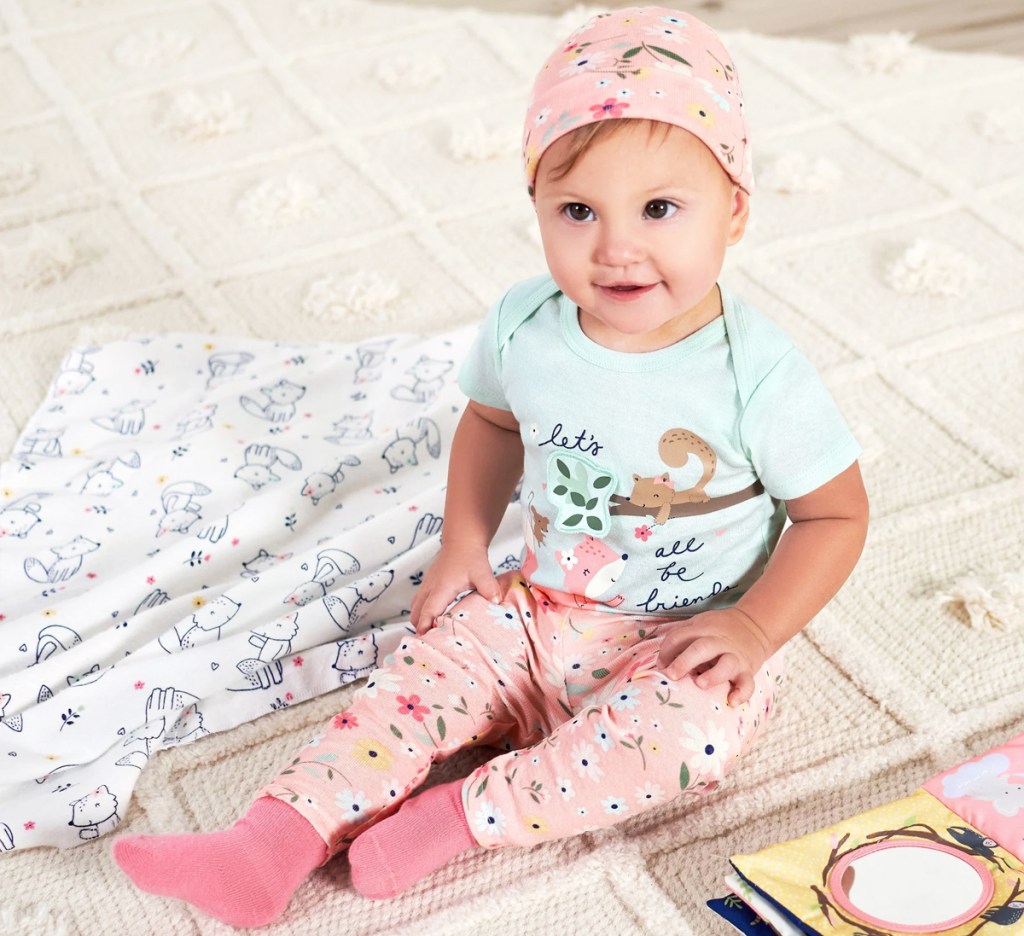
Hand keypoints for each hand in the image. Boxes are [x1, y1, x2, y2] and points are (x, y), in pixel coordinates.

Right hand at [409, 539, 501, 634]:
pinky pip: (418, 602)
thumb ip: (489, 587)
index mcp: (442, 588)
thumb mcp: (482, 572)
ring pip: (414, 607)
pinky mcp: (427, 584)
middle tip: (428, 644)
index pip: (429, 610)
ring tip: (429, 635)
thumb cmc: (471, 557)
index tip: (425, 640)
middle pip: (416, 612)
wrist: (462, 540)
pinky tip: (430, 621)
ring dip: (418, 620)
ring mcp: (426, 585)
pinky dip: (420, 613)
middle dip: (419, 628)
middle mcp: (430, 588)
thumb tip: (497, 602)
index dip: (425, 625)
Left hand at [655, 607, 771, 706]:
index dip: (666, 651)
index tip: (661, 666)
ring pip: (726, 664)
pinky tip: (732, 702)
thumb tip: (661, 663)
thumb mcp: (699, 624)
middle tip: (671, 675)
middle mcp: (719, 642)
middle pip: (702, 648)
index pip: (680, 637)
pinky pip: (747, 683)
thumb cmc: (718, 630)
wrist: (755, 626)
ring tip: (700, 684)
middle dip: (685, 661)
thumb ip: (681, 637)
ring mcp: (735, 657)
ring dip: (713, 675)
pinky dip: (741, 693)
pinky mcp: (748, 671)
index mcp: (703, 629)